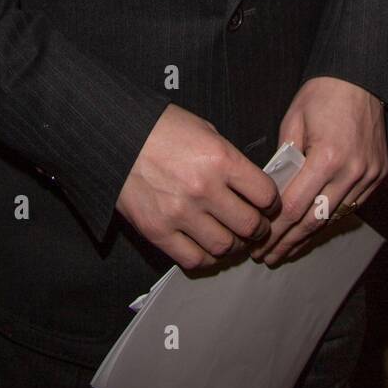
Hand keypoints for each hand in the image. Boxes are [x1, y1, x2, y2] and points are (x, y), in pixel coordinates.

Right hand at [115, 104, 280, 270]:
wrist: (115, 135)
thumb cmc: (161, 127)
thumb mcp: (205, 130)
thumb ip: (230, 160)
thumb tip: (251, 186)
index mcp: (220, 159)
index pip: (266, 195)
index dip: (271, 203)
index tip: (267, 205)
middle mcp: (204, 188)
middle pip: (250, 225)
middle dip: (258, 228)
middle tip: (253, 225)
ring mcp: (180, 213)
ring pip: (225, 247)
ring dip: (233, 244)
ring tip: (229, 236)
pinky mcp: (158, 231)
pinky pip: (194, 260)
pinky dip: (206, 258)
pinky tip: (206, 246)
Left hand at [250, 76, 387, 266]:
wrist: (362, 78)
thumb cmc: (322, 94)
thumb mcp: (293, 121)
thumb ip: (283, 158)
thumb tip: (270, 191)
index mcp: (327, 156)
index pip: (295, 206)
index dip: (275, 229)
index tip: (259, 242)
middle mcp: (352, 171)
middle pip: (315, 220)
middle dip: (288, 242)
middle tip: (267, 257)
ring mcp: (369, 175)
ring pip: (334, 217)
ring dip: (308, 236)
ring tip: (285, 251)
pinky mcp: (378, 175)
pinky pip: (351, 206)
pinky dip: (330, 219)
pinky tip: (312, 230)